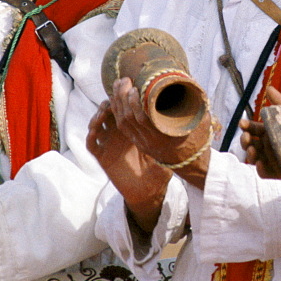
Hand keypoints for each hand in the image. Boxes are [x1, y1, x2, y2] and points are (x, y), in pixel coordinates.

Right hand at [87, 100, 170, 231]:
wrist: (149, 191)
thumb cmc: (159, 169)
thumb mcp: (166, 149)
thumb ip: (171, 135)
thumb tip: (190, 118)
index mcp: (132, 130)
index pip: (122, 109)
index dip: (121, 98)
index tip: (126, 89)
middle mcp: (118, 135)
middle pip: (107, 113)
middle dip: (109, 103)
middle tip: (114, 96)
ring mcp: (109, 145)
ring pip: (97, 125)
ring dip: (98, 116)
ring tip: (104, 111)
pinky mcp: (103, 158)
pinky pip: (92, 145)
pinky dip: (91, 136)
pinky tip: (95, 130)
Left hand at [108, 77, 211, 188]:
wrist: (189, 162)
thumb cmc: (196, 140)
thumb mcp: (201, 123)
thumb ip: (196, 104)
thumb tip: (189, 80)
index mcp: (163, 137)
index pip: (142, 120)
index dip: (134, 103)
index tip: (134, 88)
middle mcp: (149, 140)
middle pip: (128, 118)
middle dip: (123, 97)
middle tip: (124, 80)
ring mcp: (141, 141)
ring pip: (122, 122)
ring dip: (117, 102)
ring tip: (118, 84)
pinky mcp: (137, 141)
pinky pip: (122, 126)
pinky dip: (116, 110)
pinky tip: (116, 97)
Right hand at [242, 86, 280, 179]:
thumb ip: (280, 103)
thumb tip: (269, 88)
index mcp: (267, 132)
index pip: (251, 128)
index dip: (245, 126)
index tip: (242, 122)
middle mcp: (266, 146)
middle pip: (250, 143)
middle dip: (244, 140)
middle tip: (245, 136)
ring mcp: (270, 159)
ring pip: (254, 158)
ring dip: (250, 154)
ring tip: (251, 150)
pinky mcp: (277, 171)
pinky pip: (265, 172)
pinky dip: (260, 168)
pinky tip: (260, 163)